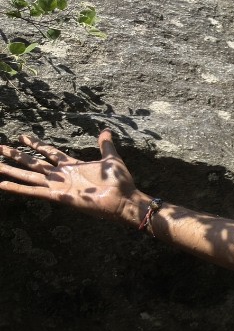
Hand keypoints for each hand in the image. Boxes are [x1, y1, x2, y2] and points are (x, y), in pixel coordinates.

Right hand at [0, 130, 145, 226]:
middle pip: (33, 162)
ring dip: (11, 170)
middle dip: (16, 155)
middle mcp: (62, 175)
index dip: (36, 144)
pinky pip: (34, 191)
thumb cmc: (120, 182)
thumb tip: (106, 131)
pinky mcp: (58, 196)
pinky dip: (18, 189)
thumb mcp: (111, 159)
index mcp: (72, 165)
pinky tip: (2, 184)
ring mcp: (59, 186)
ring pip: (29, 175)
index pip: (49, 152)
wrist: (124, 199)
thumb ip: (105, 145)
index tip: (22, 136)